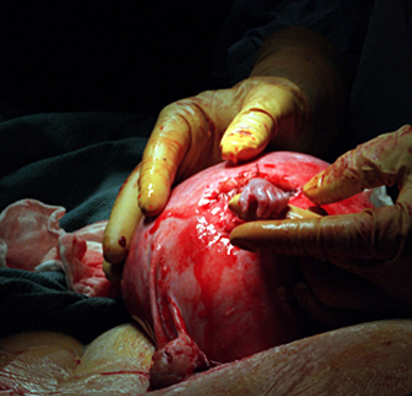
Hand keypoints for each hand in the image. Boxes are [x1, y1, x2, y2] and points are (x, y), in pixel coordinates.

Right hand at [103, 27, 349, 271]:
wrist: (295, 122)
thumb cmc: (282, 103)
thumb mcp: (275, 103)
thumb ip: (257, 121)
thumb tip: (233, 150)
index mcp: (185, 122)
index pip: (162, 148)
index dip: (153, 177)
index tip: (150, 207)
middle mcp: (175, 154)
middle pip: (141, 184)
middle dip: (125, 219)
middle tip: (116, 254)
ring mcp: (182, 182)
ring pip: (148, 212)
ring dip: (133, 242)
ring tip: (120, 274)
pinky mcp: (195, 206)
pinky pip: (174, 227)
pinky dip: (160, 249)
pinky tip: (151, 275)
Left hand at [230, 125, 411, 315]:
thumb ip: (356, 168)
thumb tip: (310, 193)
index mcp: (404, 236)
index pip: (325, 242)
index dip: (277, 237)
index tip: (237, 231)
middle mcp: (404, 280)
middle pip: (322, 274)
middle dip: (285, 248)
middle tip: (264, 217)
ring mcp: (409, 298)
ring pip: (332, 300)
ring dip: (303, 271)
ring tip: (292, 236)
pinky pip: (353, 308)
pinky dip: (325, 288)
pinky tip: (314, 265)